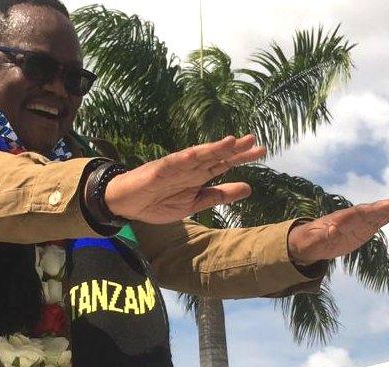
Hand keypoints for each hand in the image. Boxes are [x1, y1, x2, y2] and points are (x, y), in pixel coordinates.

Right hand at [104, 135, 263, 223]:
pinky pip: (172, 164)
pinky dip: (183, 158)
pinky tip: (195, 153)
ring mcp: (174, 167)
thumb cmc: (158, 202)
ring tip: (230, 141)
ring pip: (197, 156)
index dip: (241, 157)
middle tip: (253, 140)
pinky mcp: (158, 171)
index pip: (224, 163)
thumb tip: (248, 188)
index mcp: (198, 176)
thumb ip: (219, 196)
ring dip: (213, 148)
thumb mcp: (194, 204)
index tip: (261, 151)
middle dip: (233, 149)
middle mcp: (190, 167)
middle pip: (215, 156)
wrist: (127, 204)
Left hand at [287, 192, 388, 264]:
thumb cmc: (310, 240)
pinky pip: (385, 220)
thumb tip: (333, 230)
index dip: (376, 208)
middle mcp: (356, 216)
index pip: (363, 212)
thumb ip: (323, 235)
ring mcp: (363, 221)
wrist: (310, 241)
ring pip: (383, 212)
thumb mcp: (314, 240)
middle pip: (376, 209)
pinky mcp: (367, 227)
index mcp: (344, 218)